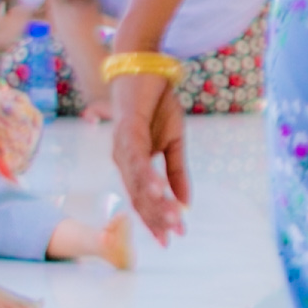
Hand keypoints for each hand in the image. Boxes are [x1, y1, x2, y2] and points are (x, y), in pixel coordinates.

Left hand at [108, 70, 195, 242]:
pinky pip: (137, 159)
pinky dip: (147, 176)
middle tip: (174, 235)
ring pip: (137, 182)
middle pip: (138, 196)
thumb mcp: (175, 142)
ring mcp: (122, 146)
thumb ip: (176, 172)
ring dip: (154, 201)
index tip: (171, 238)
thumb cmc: (158, 104)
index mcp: (133, 164)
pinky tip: (158, 189)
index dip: (156, 218)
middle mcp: (123, 159)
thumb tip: (185, 203)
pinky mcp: (127, 130)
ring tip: (170, 219)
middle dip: (157, 217)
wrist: (146, 69)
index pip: (144, 199)